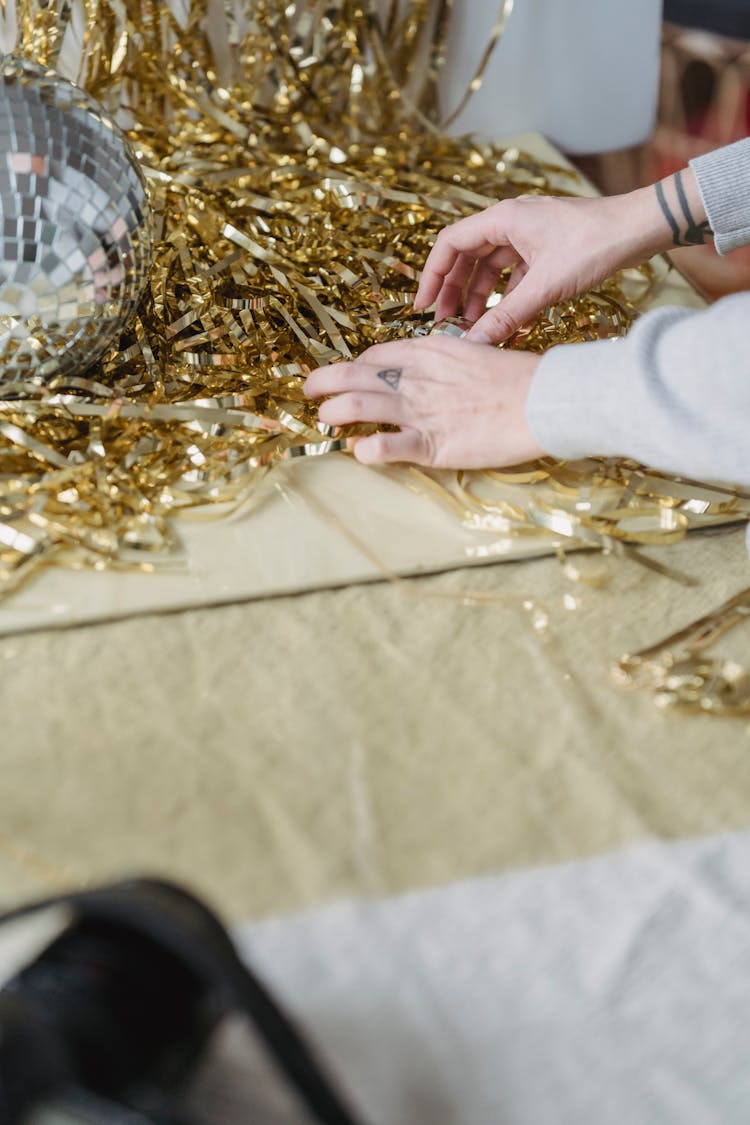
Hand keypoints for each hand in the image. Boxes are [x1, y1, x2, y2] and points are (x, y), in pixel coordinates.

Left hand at [303, 336, 544, 468]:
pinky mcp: (431, 443)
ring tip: (324, 421)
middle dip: (323, 382)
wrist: (545, 398)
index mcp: (428, 352)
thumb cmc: (519, 378)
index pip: (376, 355)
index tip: (346, 375)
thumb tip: (433, 373)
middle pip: (353, 375)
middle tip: (309, 392)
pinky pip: (388, 446)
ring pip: (357, 405)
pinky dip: (366, 448)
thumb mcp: (476, 353)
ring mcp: (420, 410)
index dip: (354, 366)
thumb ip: (447, 362)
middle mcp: (415, 377)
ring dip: (332, 412)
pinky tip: (358, 451)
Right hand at [414, 186, 669, 343]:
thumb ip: (507, 316)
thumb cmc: (595, 244)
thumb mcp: (546, 286)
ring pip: (491, 266)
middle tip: (446, 323)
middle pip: (468, 257)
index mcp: (503, 219)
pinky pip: (515, 272)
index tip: (423, 306)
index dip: (433, 276)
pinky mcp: (546, 248)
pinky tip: (506, 319)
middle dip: (455, 291)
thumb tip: (475, 343)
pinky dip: (507, 295)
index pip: (450, 244)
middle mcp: (511, 222)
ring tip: (474, 326)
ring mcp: (529, 234)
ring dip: (481, 296)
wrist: (641, 229)